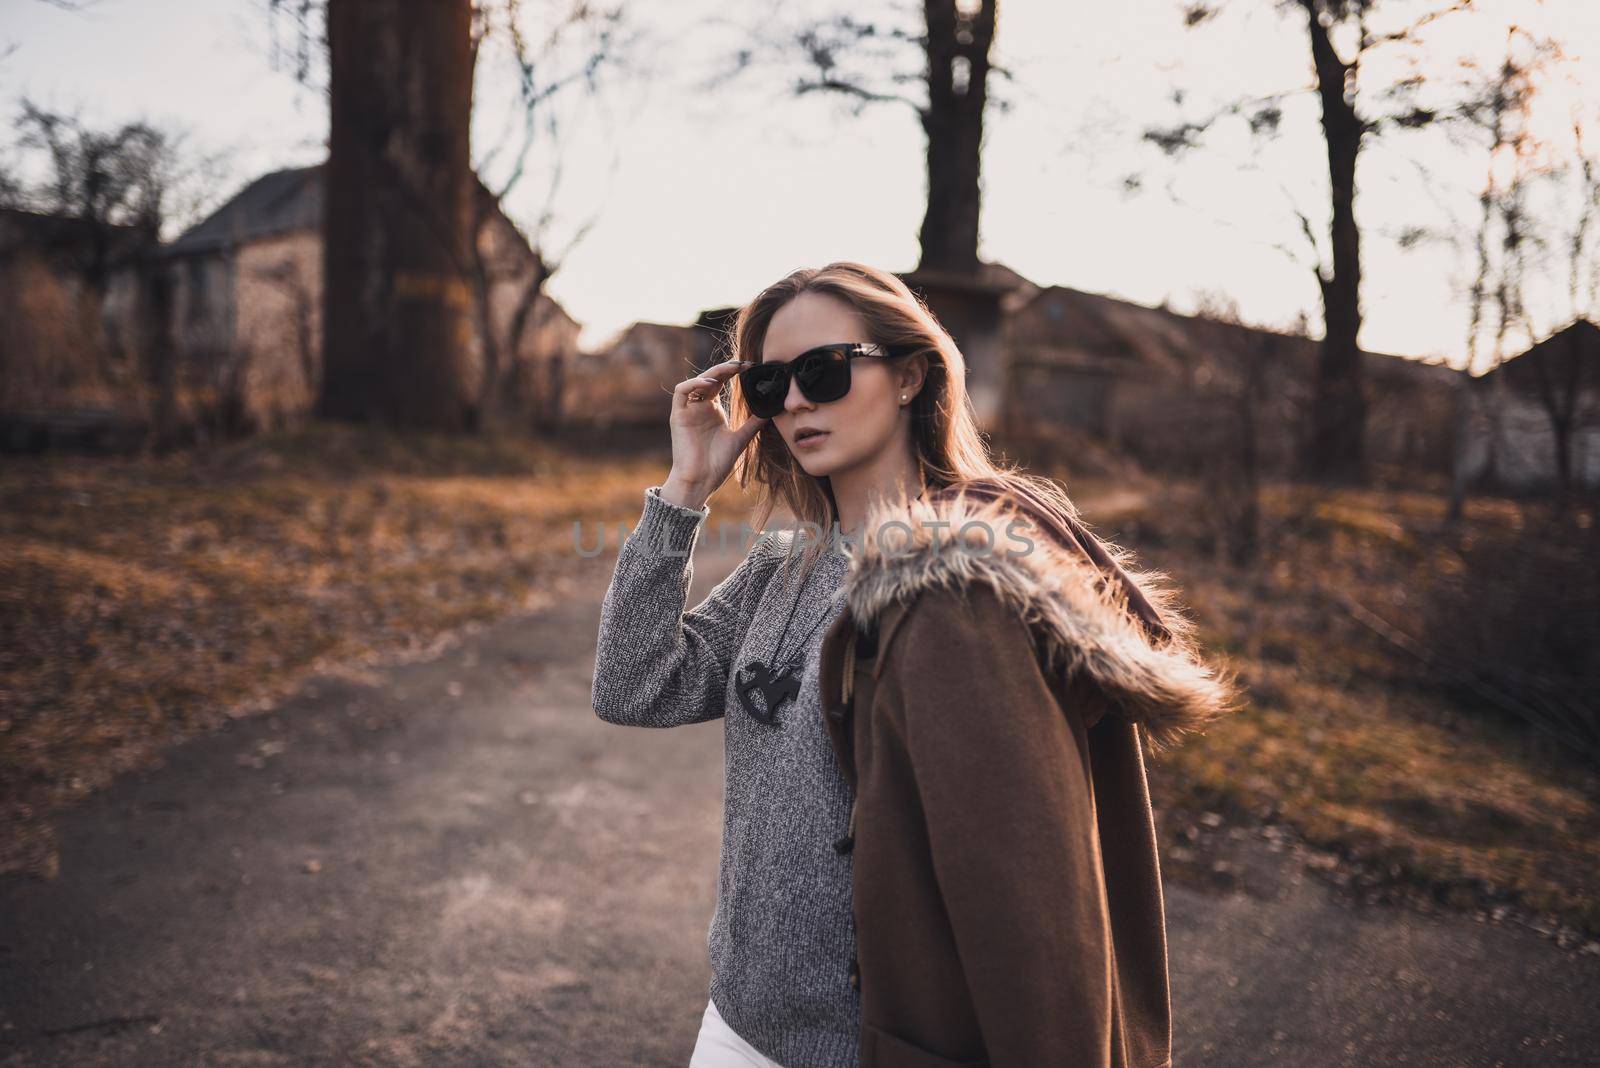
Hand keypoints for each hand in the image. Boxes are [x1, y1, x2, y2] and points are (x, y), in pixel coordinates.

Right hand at [662, 359, 766, 508]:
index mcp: (714, 410)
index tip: (752, 367)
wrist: (700, 481)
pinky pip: (681, 392)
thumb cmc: (717, 464)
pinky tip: (710, 384)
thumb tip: (771, 409)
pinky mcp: (678, 416)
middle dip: (727, 368)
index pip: (722, 383)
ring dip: (712, 373)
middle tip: (744, 364)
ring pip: (696, 381)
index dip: (734, 372)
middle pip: (710, 378)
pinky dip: (694, 383)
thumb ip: (753, 423)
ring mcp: (688, 410)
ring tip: (730, 370)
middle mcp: (700, 407)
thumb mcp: (741, 439)